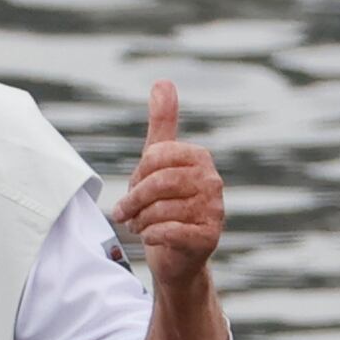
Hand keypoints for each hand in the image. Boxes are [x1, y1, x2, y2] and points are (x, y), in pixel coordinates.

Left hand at [111, 81, 223, 290]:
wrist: (177, 257)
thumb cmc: (166, 206)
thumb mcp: (159, 164)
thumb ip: (162, 124)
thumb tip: (163, 82)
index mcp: (200, 158)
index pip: (155, 156)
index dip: (137, 175)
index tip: (134, 189)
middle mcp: (213, 182)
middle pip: (157, 183)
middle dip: (134, 201)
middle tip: (124, 213)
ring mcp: (215, 210)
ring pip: (160, 210)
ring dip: (141, 221)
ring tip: (141, 226)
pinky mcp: (209, 238)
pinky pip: (167, 231)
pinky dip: (151, 236)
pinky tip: (153, 237)